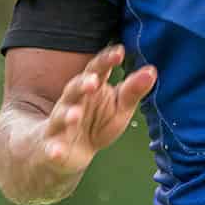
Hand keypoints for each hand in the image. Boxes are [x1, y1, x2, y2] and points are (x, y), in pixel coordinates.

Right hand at [41, 44, 157, 172]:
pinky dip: (54, 150)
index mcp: (90, 89)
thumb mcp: (119, 108)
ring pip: (61, 117)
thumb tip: (151, 71)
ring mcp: (59, 125)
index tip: (119, 52)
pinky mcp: (53, 147)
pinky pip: (52, 148)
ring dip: (67, 115)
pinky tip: (56, 152)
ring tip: (75, 115)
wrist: (69, 153)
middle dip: (82, 84)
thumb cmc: (96, 124)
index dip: (106, 61)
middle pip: (74, 89)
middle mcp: (72, 102)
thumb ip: (132, 90)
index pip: (96, 70)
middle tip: (94, 82)